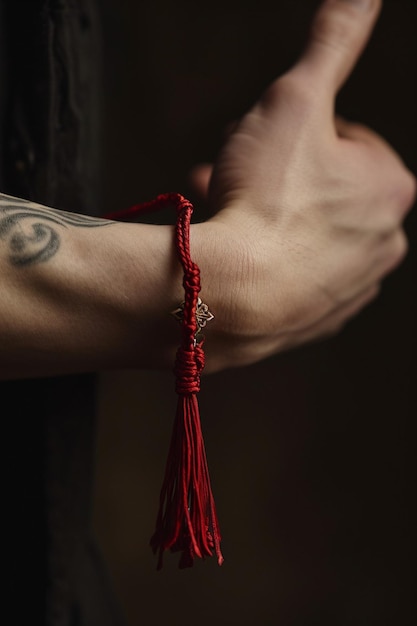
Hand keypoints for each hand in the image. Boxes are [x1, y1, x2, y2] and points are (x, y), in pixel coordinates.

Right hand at [192, 0, 415, 371]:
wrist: (234, 294)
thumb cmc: (267, 201)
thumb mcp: (294, 102)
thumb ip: (332, 45)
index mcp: (391, 187)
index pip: (343, 138)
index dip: (295, 131)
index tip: (265, 140)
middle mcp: (383, 241)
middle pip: (320, 186)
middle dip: (271, 171)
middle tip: (234, 170)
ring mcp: (351, 286)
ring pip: (302, 230)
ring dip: (262, 212)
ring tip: (221, 206)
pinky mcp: (318, 318)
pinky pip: (291, 274)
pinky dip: (264, 256)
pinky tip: (235, 247)